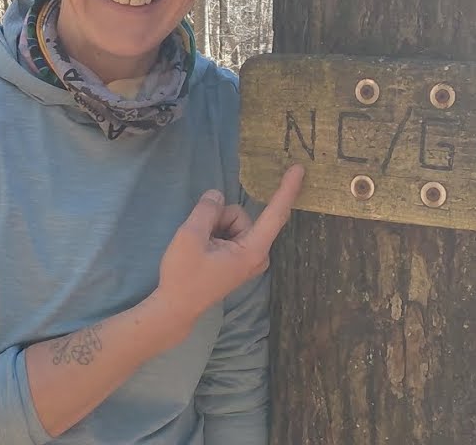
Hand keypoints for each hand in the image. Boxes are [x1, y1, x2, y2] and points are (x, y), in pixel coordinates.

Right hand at [151, 165, 305, 329]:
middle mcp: (257, 254)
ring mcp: (249, 257)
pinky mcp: (240, 258)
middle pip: (241, 215)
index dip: (286, 189)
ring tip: (199, 248)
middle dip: (218, 219)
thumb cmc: (184, 276)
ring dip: (213, 227)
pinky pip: (229, 231)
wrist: (175, 307)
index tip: (300, 169)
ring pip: (232, 221)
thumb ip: (207, 210)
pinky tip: (203, 250)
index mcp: (252, 251)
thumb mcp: (190, 236)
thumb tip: (217, 195)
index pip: (275, 214)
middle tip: (199, 240)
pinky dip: (214, 234)